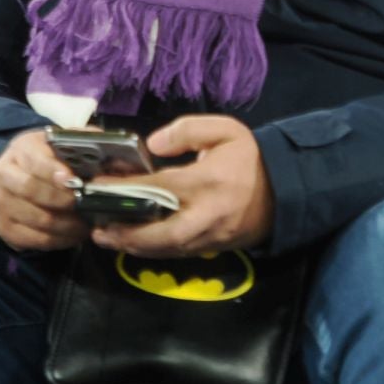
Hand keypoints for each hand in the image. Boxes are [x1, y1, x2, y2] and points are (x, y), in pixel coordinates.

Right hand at [0, 129, 90, 252]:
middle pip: (31, 190)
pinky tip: (76, 234)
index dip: (53, 171)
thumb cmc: (51, 156)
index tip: (73, 180)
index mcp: (22, 149)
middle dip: (63, 200)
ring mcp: (1, 203)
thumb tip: (114, 152)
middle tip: (87, 204)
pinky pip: (36, 240)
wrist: (19, 174)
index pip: (35, 161)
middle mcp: (5, 175)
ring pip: (36, 219)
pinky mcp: (5, 228)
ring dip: (67, 224)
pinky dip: (60, 240)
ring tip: (88, 222)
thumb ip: (86, 141)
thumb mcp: (65, 141)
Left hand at [90, 115, 274, 258]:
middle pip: (160, 233)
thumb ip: (188, 130)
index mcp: (208, 180)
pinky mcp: (212, 247)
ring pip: (166, 248)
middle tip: (98, 228)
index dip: (125, 189)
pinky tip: (135, 242)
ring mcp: (210, 235)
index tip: (98, 186)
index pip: (159, 187)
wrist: (285, 189)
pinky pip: (177, 253)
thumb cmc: (249, 158)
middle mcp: (207, 213)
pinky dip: (153, 250)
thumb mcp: (225, 130)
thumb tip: (152, 145)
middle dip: (126, 234)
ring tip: (108, 238)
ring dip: (134, 246)